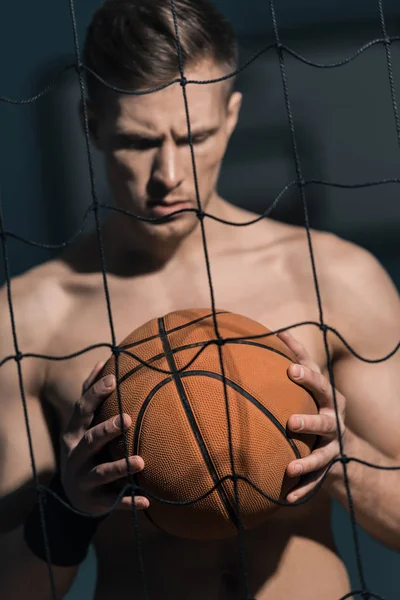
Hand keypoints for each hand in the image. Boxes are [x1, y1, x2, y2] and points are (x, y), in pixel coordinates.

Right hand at [60, 361, 148, 514]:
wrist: (73, 496)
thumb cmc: (85, 449)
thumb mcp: (82, 424)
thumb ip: (90, 396)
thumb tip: (102, 362)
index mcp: (74, 433)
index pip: (81, 411)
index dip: (95, 394)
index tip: (113, 380)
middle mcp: (75, 456)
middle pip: (90, 441)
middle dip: (106, 429)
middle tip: (127, 418)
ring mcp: (84, 480)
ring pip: (101, 473)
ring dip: (120, 467)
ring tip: (141, 461)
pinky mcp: (95, 501)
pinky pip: (113, 502)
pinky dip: (129, 502)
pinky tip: (147, 500)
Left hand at [277, 330, 345, 502]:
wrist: (343, 448)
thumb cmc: (317, 406)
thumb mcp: (312, 386)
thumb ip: (298, 361)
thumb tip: (275, 331)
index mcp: (329, 397)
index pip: (319, 383)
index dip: (306, 375)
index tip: (289, 369)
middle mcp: (335, 421)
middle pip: (325, 420)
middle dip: (310, 420)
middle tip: (291, 422)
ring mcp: (333, 446)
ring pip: (322, 454)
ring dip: (307, 461)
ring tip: (290, 468)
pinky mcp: (328, 469)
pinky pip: (316, 482)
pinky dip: (303, 490)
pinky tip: (287, 497)